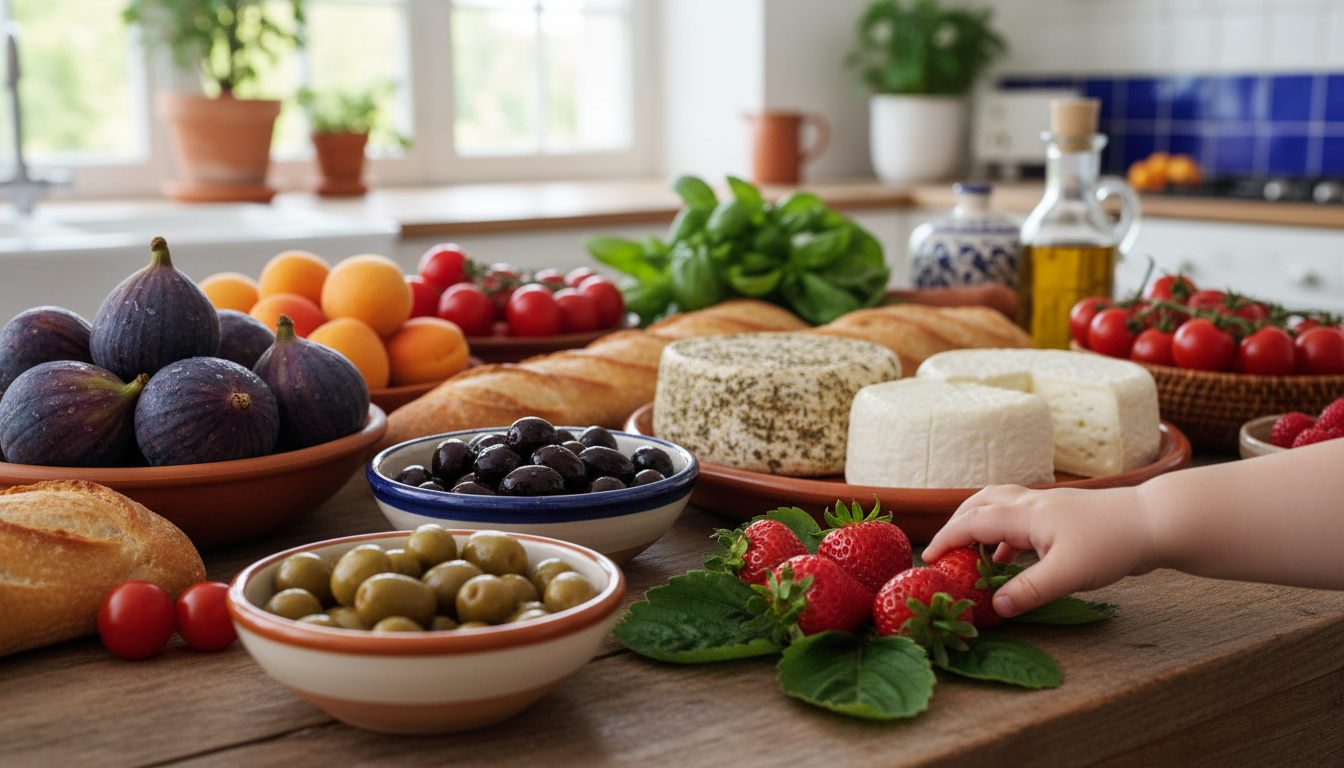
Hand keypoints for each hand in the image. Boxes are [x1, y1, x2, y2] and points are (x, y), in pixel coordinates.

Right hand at [924, 484, 1158, 616]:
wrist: (1154, 523)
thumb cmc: (1112, 543)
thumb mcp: (1067, 574)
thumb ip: (1029, 591)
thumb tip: (996, 608)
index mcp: (1025, 513)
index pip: (972, 522)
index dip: (946, 540)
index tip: (928, 560)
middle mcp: (1031, 503)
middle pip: (980, 503)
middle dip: (957, 524)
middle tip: (944, 549)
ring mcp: (1048, 507)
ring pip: (1000, 506)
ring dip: (980, 524)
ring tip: (972, 552)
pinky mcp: (1063, 516)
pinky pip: (1020, 518)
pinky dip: (1005, 533)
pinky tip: (1010, 556)